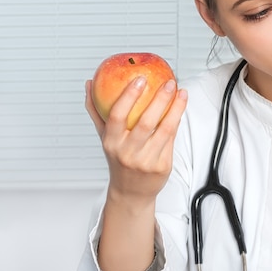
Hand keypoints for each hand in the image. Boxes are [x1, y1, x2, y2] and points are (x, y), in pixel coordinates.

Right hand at [85, 76, 187, 204]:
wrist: (131, 192)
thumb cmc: (118, 159)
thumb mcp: (105, 137)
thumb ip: (97, 111)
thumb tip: (90, 84)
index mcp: (111, 142)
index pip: (117, 116)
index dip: (128, 96)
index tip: (140, 79)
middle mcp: (128, 152)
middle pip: (146, 122)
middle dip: (159, 99)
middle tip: (169, 82)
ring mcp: (146, 160)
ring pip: (165, 130)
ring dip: (176, 109)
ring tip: (182, 92)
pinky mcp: (162, 166)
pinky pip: (172, 140)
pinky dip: (177, 121)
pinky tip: (180, 108)